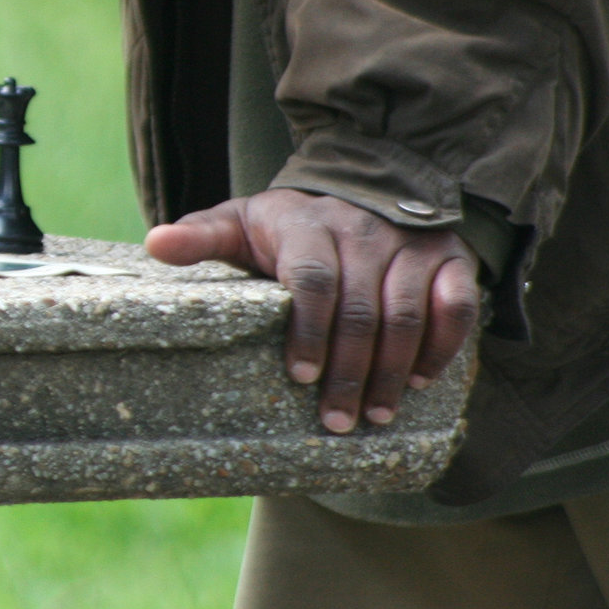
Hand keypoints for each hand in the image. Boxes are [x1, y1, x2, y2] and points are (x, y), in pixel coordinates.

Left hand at [146, 191, 479, 432]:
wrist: (360, 187)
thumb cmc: (287, 224)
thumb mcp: (239, 222)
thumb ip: (201, 237)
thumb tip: (154, 244)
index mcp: (306, 224)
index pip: (311, 279)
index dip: (307, 331)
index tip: (298, 376)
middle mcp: (363, 230)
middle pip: (360, 308)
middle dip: (349, 370)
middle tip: (336, 421)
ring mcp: (410, 244)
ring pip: (406, 313)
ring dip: (393, 370)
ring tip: (374, 415)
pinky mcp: (448, 258)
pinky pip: (454, 306)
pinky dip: (441, 345)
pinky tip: (420, 381)